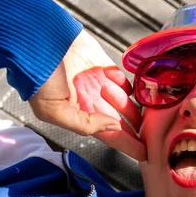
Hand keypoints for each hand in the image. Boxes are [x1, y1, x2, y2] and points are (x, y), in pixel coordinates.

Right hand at [29, 30, 145, 160]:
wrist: (38, 42)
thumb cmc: (38, 78)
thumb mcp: (53, 110)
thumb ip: (84, 124)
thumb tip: (113, 127)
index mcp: (79, 113)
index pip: (109, 135)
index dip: (128, 145)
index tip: (146, 154)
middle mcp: (91, 99)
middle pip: (121, 120)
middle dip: (138, 131)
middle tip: (157, 139)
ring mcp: (98, 81)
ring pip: (125, 100)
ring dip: (138, 109)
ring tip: (154, 119)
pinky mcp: (103, 63)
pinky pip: (123, 77)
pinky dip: (132, 84)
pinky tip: (141, 91)